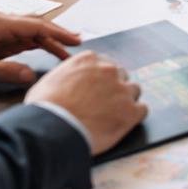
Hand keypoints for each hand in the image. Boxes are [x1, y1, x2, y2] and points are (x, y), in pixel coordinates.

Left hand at [0, 13, 80, 87]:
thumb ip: (4, 71)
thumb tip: (30, 75)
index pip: (35, 26)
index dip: (58, 33)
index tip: (75, 41)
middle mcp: (1, 23)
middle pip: (37, 26)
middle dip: (58, 34)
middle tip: (78, 45)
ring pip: (31, 32)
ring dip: (49, 40)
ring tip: (67, 52)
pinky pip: (22, 40)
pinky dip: (37, 45)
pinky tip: (47, 51)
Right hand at [26, 52, 147, 154]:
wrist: (53, 128)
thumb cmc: (45, 108)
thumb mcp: (50, 80)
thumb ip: (67, 74)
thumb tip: (69, 81)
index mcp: (89, 60)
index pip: (104, 64)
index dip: (101, 79)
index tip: (97, 89)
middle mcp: (109, 70)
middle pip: (121, 76)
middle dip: (114, 88)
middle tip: (105, 103)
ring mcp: (122, 90)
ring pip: (134, 91)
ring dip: (126, 101)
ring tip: (114, 114)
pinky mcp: (131, 111)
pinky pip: (142, 109)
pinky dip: (135, 117)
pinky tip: (124, 123)